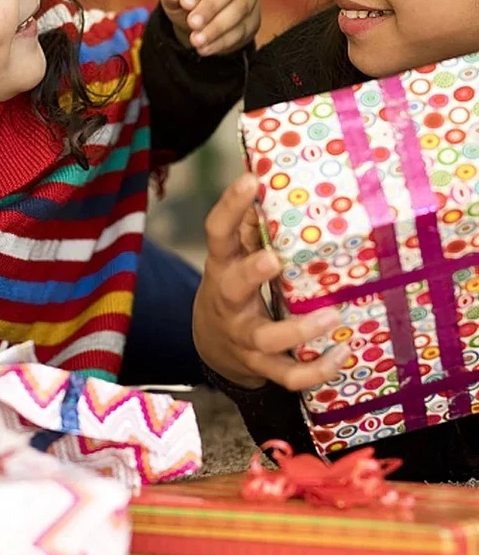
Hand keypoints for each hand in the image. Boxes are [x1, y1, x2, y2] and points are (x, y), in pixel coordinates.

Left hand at [160, 0, 260, 56]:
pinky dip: (221, 41)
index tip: (185, 3)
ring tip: (196, 40)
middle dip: (210, 5)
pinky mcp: (253, 19)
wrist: (200, 20)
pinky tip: (204, 48)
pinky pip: (242, 30)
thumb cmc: (186, 0)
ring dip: (216, 27)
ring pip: (238, 9)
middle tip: (193, 23)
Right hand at [193, 173, 349, 390]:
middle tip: (274, 259)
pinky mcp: (260, 364)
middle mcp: (228, 301)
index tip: (249, 180)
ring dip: (299, 329)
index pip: (217, 232)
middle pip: (232, 287)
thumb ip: (251, 229)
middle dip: (251, 273)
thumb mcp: (233, 258)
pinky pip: (287, 374)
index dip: (229, 206)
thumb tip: (272, 185)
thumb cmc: (233, 288)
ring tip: (333, 315)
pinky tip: (342, 355)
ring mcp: (243, 336)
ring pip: (266, 337)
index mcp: (221, 266)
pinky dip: (315, 370)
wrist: (213, 345)